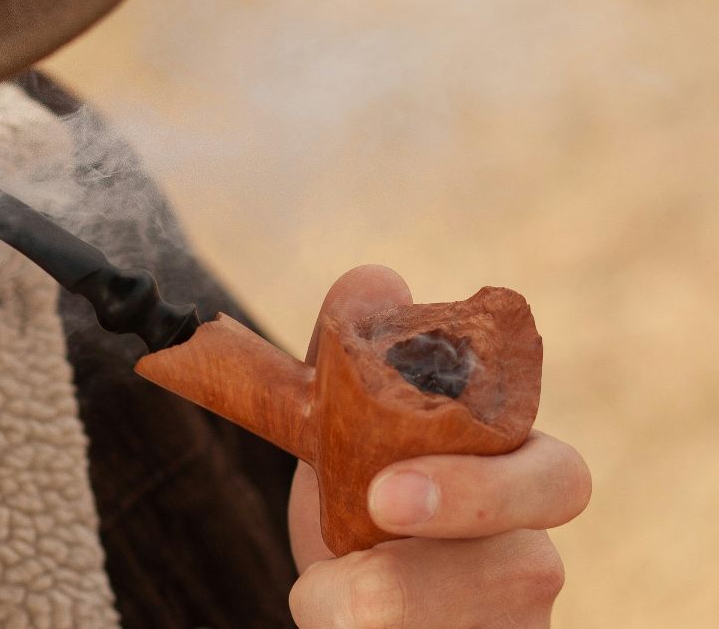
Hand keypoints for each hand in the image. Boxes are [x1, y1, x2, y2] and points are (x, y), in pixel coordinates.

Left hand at [285, 266, 590, 627]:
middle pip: (521, 571)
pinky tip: (334, 613)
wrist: (341, 593)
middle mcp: (531, 558)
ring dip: (362, 608)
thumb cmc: (358, 504)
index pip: (554, 480)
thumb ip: (349, 357)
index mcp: (518, 482)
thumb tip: (376, 281)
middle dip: (425, 567)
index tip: (388, 494)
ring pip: (452, 628)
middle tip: (355, 552)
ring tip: (321, 590)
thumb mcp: (341, 428)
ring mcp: (511, 623)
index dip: (483, 490)